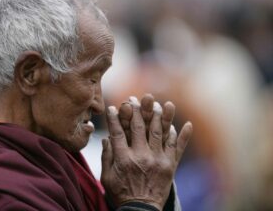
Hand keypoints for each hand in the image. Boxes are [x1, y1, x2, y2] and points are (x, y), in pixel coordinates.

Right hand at [101, 94, 192, 210]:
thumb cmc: (122, 195)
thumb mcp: (107, 178)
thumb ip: (106, 157)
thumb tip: (106, 139)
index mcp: (123, 159)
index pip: (117, 132)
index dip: (114, 118)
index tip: (113, 107)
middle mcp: (141, 156)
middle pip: (139, 127)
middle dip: (137, 110)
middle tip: (136, 98)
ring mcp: (158, 160)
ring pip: (159, 132)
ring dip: (160, 116)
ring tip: (162, 103)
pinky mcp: (170, 166)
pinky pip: (178, 148)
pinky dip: (183, 136)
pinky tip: (188, 124)